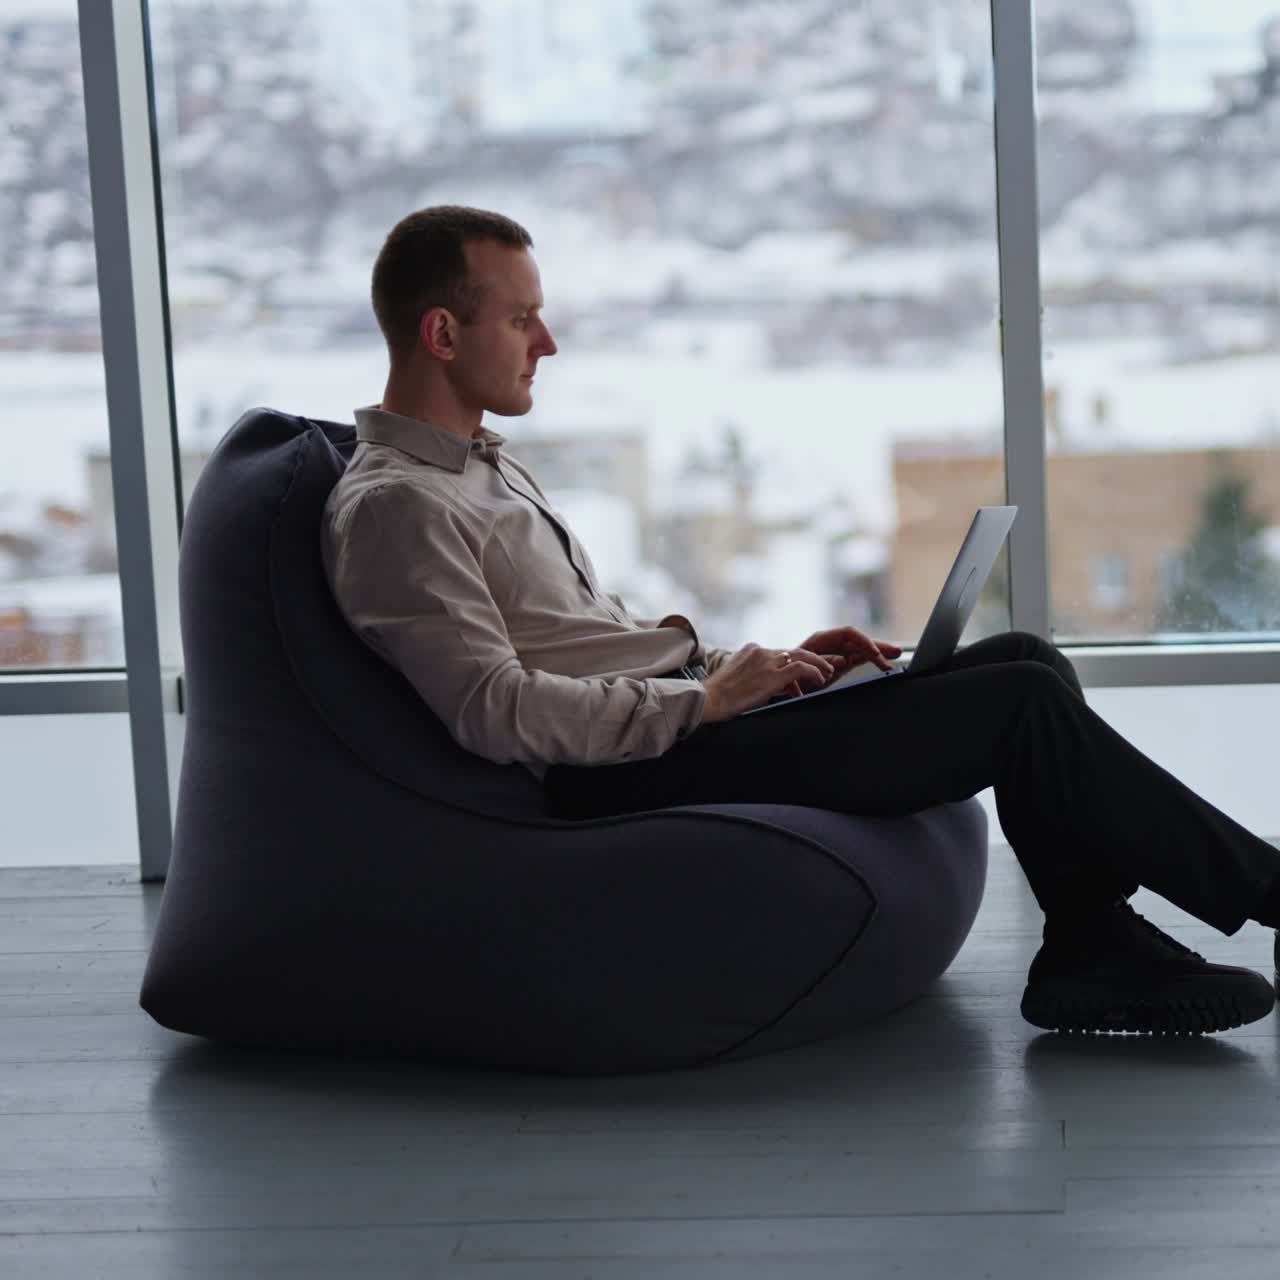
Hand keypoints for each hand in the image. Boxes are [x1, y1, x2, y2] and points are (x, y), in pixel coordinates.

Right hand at [701, 644, 835, 722]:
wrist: (708, 699)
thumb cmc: (717, 697)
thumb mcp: (736, 679)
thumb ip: (753, 677)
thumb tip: (766, 688)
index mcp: (750, 650)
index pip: (779, 653)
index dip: (794, 663)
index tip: (804, 672)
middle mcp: (760, 652)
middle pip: (794, 651)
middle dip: (814, 658)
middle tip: (827, 665)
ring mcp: (766, 662)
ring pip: (801, 656)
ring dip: (819, 664)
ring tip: (829, 672)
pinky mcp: (771, 675)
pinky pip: (801, 668)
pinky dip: (814, 672)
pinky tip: (821, 679)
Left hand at [795, 625, 902, 690]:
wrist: (778, 686)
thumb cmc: (787, 675)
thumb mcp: (802, 670)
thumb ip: (821, 663)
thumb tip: (842, 660)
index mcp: (820, 640)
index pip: (848, 633)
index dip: (863, 641)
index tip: (875, 653)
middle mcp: (830, 644)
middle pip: (859, 641)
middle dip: (877, 646)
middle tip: (896, 652)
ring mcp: (836, 653)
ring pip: (862, 650)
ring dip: (879, 653)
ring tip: (896, 656)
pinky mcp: (840, 664)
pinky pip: (859, 659)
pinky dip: (872, 661)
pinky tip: (884, 665)